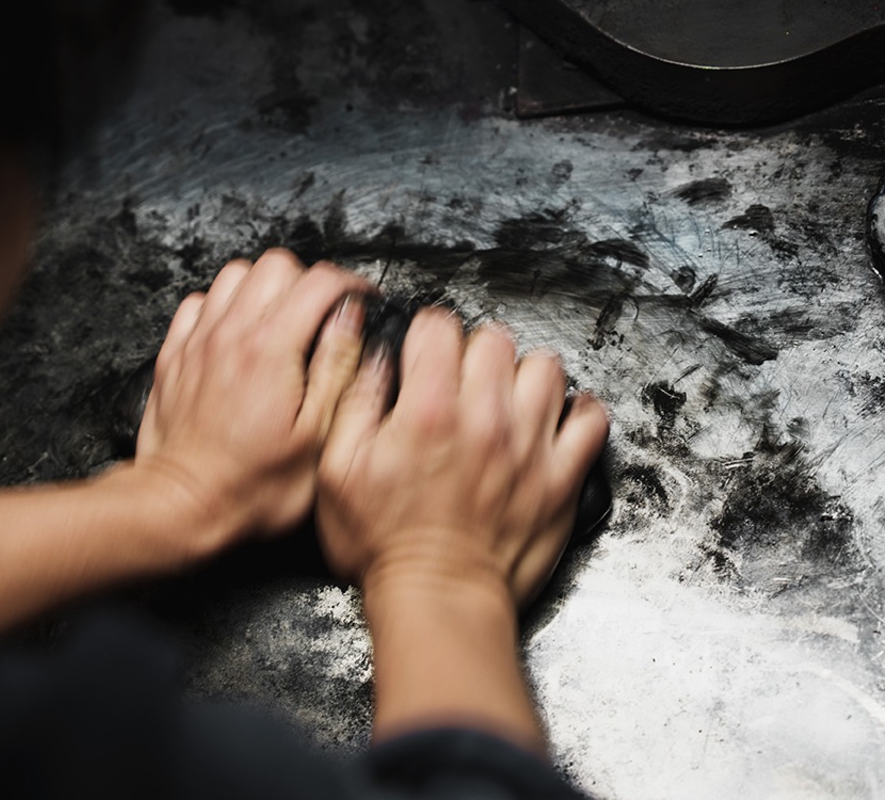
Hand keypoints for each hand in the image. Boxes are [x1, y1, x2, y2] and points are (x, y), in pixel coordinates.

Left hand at [135, 249, 372, 543]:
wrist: (183, 506)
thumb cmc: (250, 488)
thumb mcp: (316, 438)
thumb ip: (336, 369)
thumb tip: (351, 319)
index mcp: (271, 349)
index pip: (320, 282)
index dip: (352, 284)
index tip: (364, 301)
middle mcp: (230, 333)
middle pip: (275, 264)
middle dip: (307, 282)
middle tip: (321, 317)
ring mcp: (197, 341)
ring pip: (234, 275)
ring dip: (263, 289)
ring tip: (280, 323)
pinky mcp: (174, 356)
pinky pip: (198, 303)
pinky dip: (222, 307)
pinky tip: (236, 336)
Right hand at [317, 310, 608, 605]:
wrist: (436, 600)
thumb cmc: (385, 546)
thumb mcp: (337, 471)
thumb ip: (356, 404)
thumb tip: (376, 358)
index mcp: (427, 410)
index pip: (439, 327)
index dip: (425, 335)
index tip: (422, 353)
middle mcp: (484, 418)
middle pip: (494, 339)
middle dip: (473, 351)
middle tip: (460, 381)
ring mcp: (529, 446)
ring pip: (546, 368)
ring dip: (523, 376)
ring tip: (505, 398)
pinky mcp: (560, 477)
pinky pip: (590, 419)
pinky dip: (576, 412)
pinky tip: (551, 422)